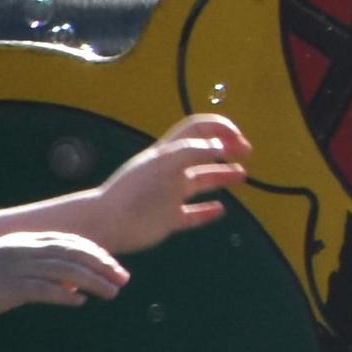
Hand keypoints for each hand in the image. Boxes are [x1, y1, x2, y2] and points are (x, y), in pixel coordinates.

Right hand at [0, 233, 126, 318]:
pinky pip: (43, 290)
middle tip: (123, 279)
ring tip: (111, 293)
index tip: (114, 266)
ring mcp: (16, 267)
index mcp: (25, 241)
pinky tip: (79, 302)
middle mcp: (25, 250)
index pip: (71, 242)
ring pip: (66, 271)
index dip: (96, 253)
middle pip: (75, 253)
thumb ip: (37, 269)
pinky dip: (64, 294)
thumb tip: (69, 283)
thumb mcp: (8, 265)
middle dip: (103, 265)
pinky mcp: (7, 287)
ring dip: (93, 282)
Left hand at [80, 112, 247, 252]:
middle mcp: (171, 171)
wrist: (104, 224)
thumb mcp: (165, 165)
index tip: (238, 138)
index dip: (220, 127)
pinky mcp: (166, 220)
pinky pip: (191, 214)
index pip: (198, 129)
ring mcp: (169, 195)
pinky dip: (206, 211)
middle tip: (247, 153)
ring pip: (201, 181)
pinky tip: (219, 210)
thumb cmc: (134, 192)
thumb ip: (193, 152)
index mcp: (169, 153)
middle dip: (227, 148)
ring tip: (241, 176)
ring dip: (222, 176)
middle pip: (204, 153)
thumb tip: (222, 146)